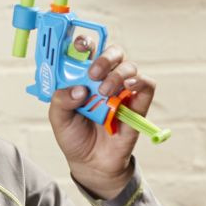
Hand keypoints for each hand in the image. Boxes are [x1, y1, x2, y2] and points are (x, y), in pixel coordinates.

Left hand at [49, 41, 153, 199]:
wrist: (91, 163)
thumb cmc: (74, 136)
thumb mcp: (58, 118)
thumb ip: (61, 100)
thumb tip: (79, 89)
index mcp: (82, 77)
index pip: (87, 52)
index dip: (85, 43)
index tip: (80, 45)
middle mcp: (104, 79)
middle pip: (113, 53)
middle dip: (104, 57)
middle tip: (93, 74)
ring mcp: (122, 90)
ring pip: (129, 66)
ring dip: (117, 74)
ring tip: (104, 93)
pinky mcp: (138, 104)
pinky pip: (147, 84)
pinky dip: (139, 82)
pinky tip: (126, 89)